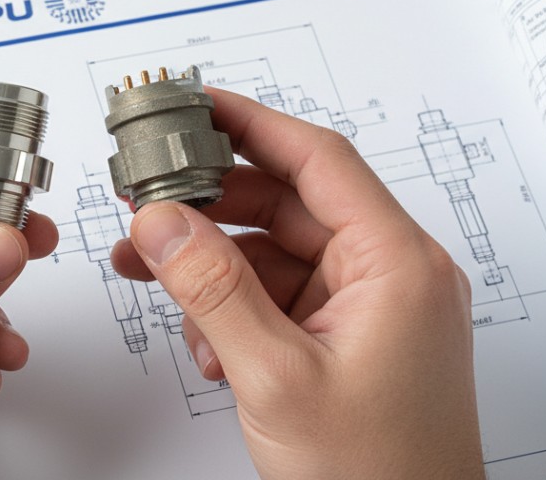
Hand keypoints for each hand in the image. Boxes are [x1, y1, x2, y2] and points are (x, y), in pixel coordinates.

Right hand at [111, 89, 483, 479]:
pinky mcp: (346, 339)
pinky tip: (205, 343)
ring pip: (273, 253)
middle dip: (209, 203)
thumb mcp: (277, 378)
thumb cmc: (378, 476)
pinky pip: (277, 297)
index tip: (193, 103)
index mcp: (397, 265)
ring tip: (151, 273)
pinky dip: (232, 310)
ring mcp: (368, 309)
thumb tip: (161, 221)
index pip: (317, 159)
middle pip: (287, 203)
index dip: (249, 122)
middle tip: (147, 196)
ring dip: (211, 266)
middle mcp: (389, 275)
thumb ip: (213, 291)